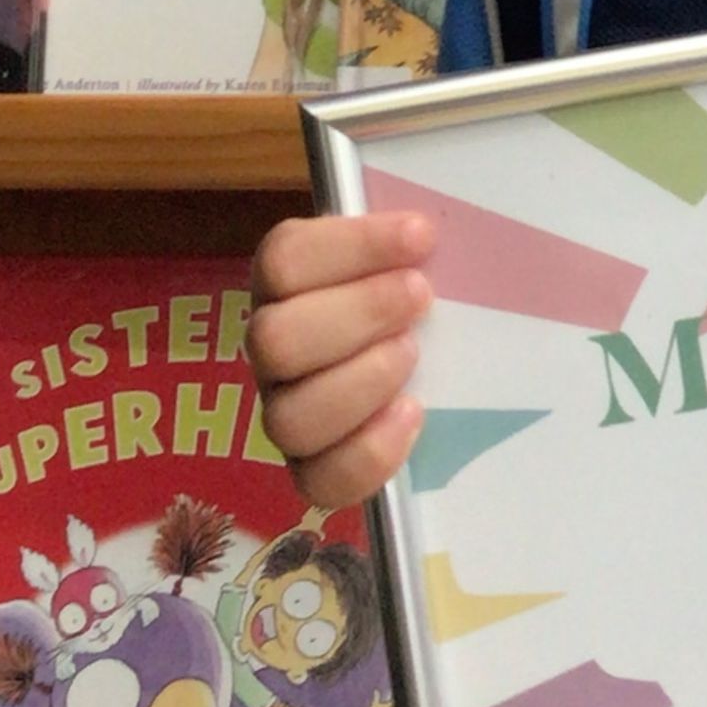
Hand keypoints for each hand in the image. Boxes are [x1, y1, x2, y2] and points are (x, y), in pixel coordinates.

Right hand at [246, 208, 436, 509]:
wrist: (433, 363)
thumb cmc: (415, 293)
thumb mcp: (413, 254)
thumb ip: (411, 238)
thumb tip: (431, 227)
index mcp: (286, 283)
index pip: (285, 259)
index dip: (352, 245)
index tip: (421, 236)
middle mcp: (273, 350)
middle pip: (274, 341)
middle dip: (357, 314)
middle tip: (420, 297)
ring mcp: (288, 412)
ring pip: (289, 418)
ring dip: (359, 384)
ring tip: (412, 355)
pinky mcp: (314, 468)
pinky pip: (320, 479)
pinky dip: (370, 452)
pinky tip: (412, 414)